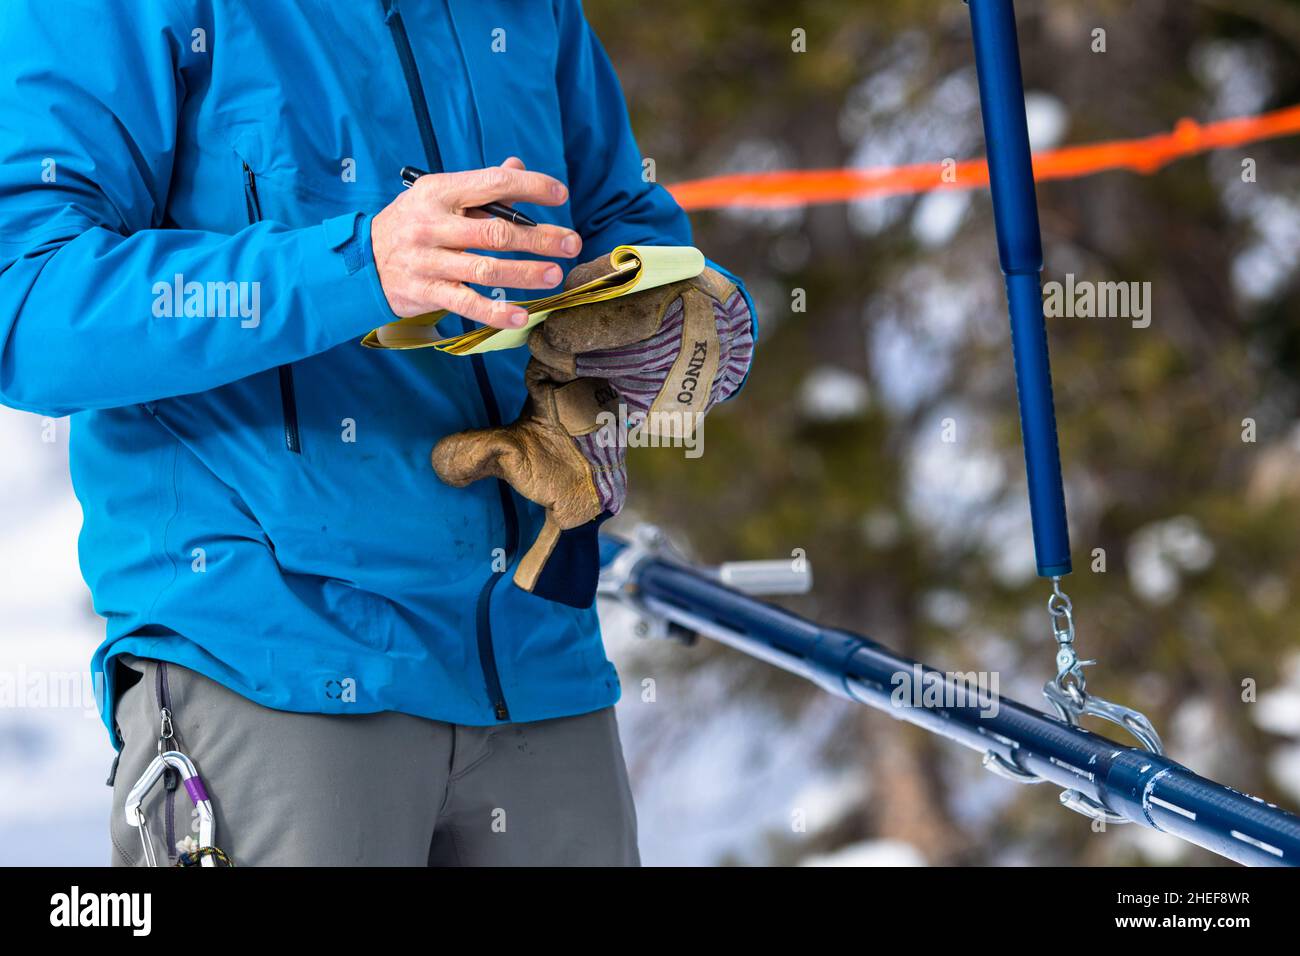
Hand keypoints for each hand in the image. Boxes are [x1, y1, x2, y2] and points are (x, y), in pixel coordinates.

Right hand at [370, 157, 582, 327]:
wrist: (361, 262)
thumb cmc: (410, 224)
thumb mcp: (436, 196)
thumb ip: (478, 186)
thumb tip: (516, 166)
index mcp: (440, 192)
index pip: (493, 183)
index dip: (531, 186)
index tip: (561, 194)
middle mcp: (433, 224)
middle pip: (496, 231)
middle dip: (540, 238)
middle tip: (572, 242)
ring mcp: (429, 260)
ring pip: (486, 268)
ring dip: (526, 274)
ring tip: (556, 274)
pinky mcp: (426, 292)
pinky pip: (467, 304)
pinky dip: (497, 312)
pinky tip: (522, 315)